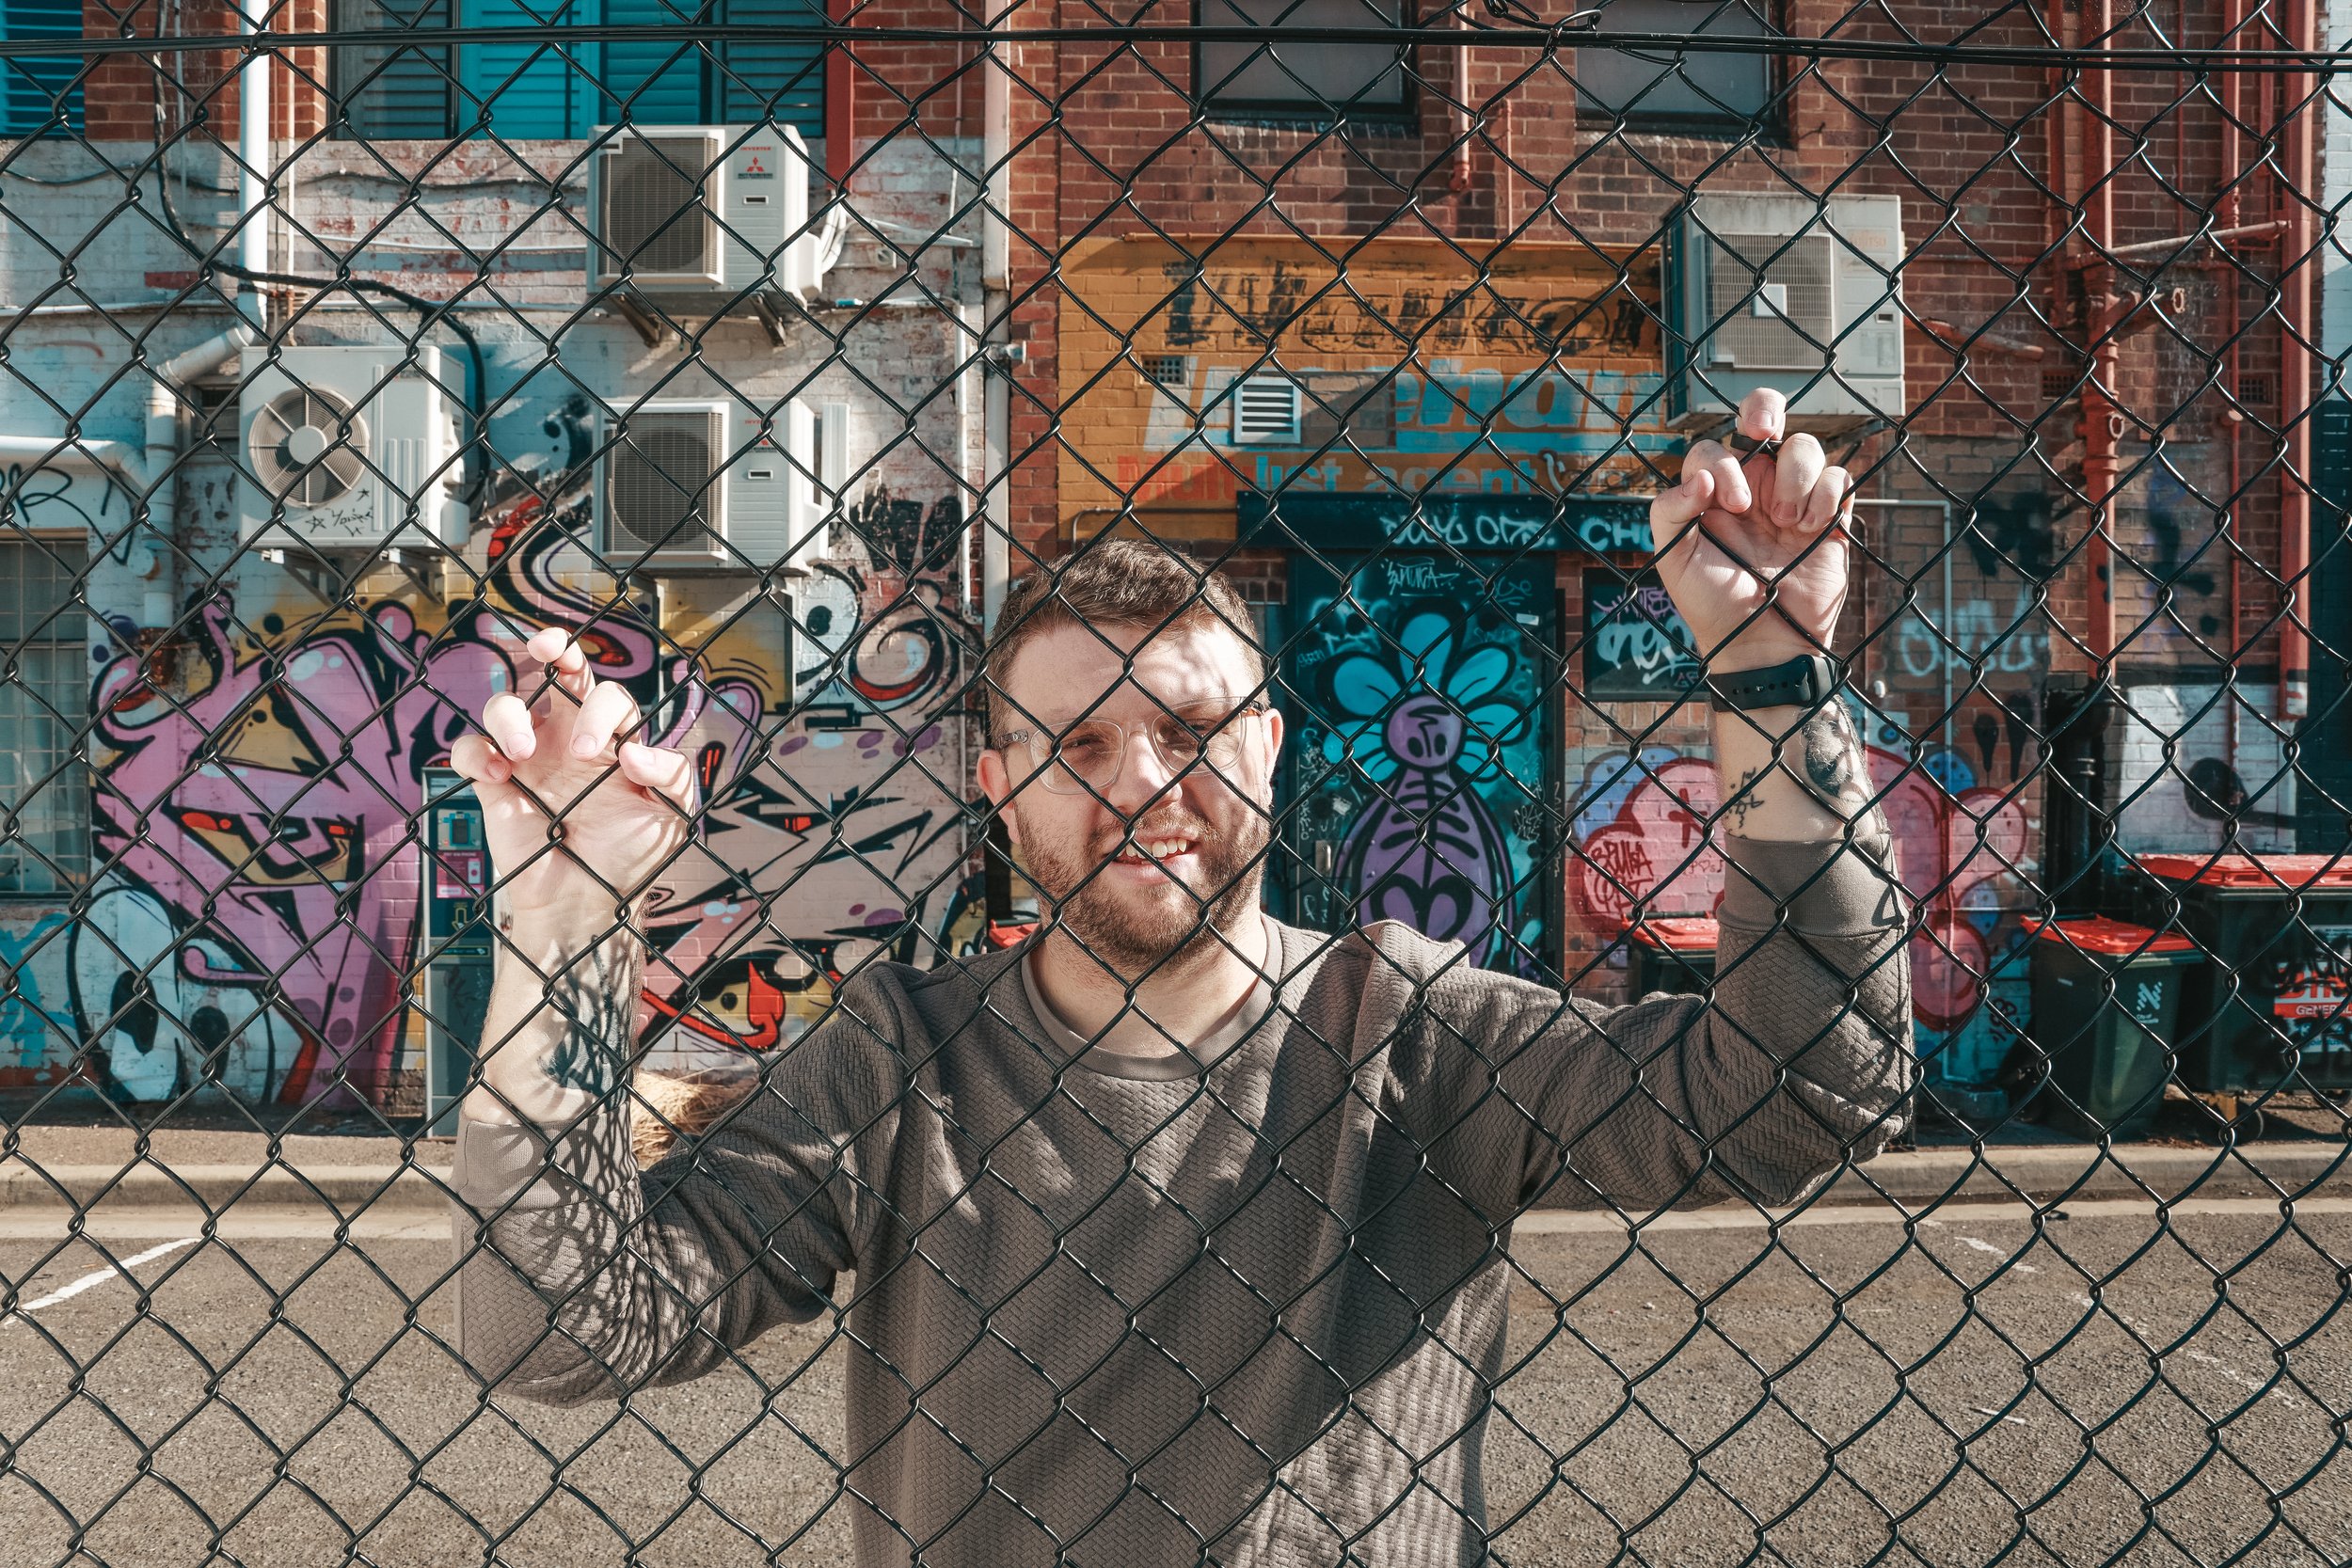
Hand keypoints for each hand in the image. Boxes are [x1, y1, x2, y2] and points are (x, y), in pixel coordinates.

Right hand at [450, 625, 697, 944]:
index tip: (608, 757)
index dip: (604, 708)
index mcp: (613, 741)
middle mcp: (568, 739)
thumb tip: (633, 752)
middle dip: (554, 647)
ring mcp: (528, 759)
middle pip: (557, 673)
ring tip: (522, 752)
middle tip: (549, 649)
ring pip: (505, 703)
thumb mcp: (672, 815)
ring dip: (509, 713)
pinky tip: (496, 774)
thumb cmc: (630, 857)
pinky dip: (475, 750)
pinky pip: (469, 747)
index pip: (608, 695)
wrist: (588, 904)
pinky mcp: (493, 784)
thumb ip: (673, 775)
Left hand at [1648, 388, 1856, 670]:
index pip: (1715, 447)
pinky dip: (1827, 495)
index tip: (1733, 505)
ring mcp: (1793, 497)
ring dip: (1796, 477)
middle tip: (1764, 433)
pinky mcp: (1829, 515)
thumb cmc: (1712, 604)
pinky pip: (1839, 476)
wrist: (1761, 644)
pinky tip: (1813, 530)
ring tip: (1788, 523)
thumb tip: (1699, 479)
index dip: (1724, 463)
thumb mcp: (1674, 561)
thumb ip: (1669, 513)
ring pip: (1805, 446)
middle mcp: (1754, 486)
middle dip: (1765, 409)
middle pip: (1763, 416)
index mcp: (1714, 492)